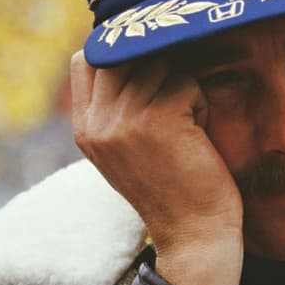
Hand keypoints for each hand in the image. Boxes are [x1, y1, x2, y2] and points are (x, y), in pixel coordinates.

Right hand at [71, 51, 243, 284]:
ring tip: (186, 123)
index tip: (146, 73)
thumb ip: (116, 105)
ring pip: (157, 64)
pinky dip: (200, 103)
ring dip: (181, 86)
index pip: (86, 59)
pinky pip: (185, 82)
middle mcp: (96, 122)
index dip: (118, 54)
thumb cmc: (170, 187)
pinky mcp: (156, 119)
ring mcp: (122, 120)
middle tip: (173, 103)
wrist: (193, 234)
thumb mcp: (125, 147)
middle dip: (155, 66)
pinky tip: (198, 135)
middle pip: (123, 52)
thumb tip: (131, 50)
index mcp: (84, 128)